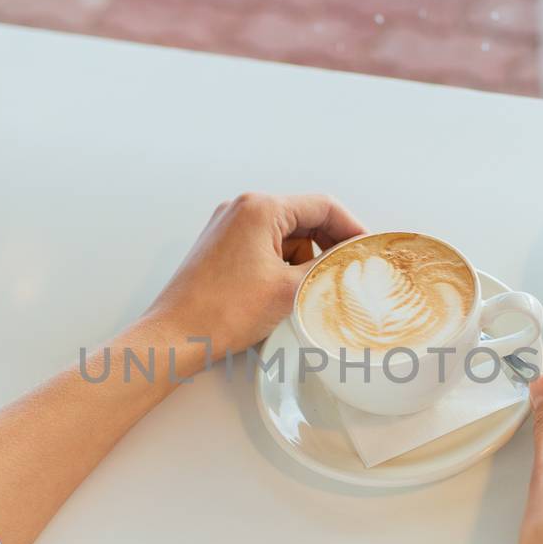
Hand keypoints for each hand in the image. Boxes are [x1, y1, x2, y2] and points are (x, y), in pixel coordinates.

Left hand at [147, 192, 364, 367]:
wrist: (175, 337)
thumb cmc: (223, 312)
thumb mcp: (290, 289)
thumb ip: (328, 266)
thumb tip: (353, 257)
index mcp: (260, 208)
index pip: (322, 206)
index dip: (351, 228)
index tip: (367, 251)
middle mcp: (242, 209)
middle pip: (304, 220)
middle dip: (325, 248)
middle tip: (343, 276)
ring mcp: (228, 228)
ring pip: (285, 238)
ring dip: (301, 263)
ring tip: (302, 294)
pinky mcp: (222, 248)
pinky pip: (265, 249)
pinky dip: (281, 268)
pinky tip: (282, 296)